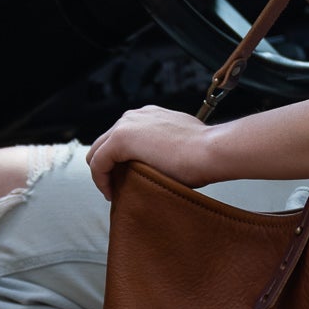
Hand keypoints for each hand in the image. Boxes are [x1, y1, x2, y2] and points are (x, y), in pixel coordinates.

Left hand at [85, 105, 218, 200]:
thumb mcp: (181, 144)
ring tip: (113, 192)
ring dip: (103, 174)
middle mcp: (134, 116)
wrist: (210, 151)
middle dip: (107, 167)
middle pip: (105, 143)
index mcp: (148, 115)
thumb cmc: (203, 154)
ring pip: (98, 152)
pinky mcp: (120, 139)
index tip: (125, 180)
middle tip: (116, 188)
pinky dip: (100, 180)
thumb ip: (166, 146)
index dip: (119, 161)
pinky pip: (97, 162)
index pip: (121, 137)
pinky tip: (110, 193)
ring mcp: (125, 125)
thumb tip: (165, 161)